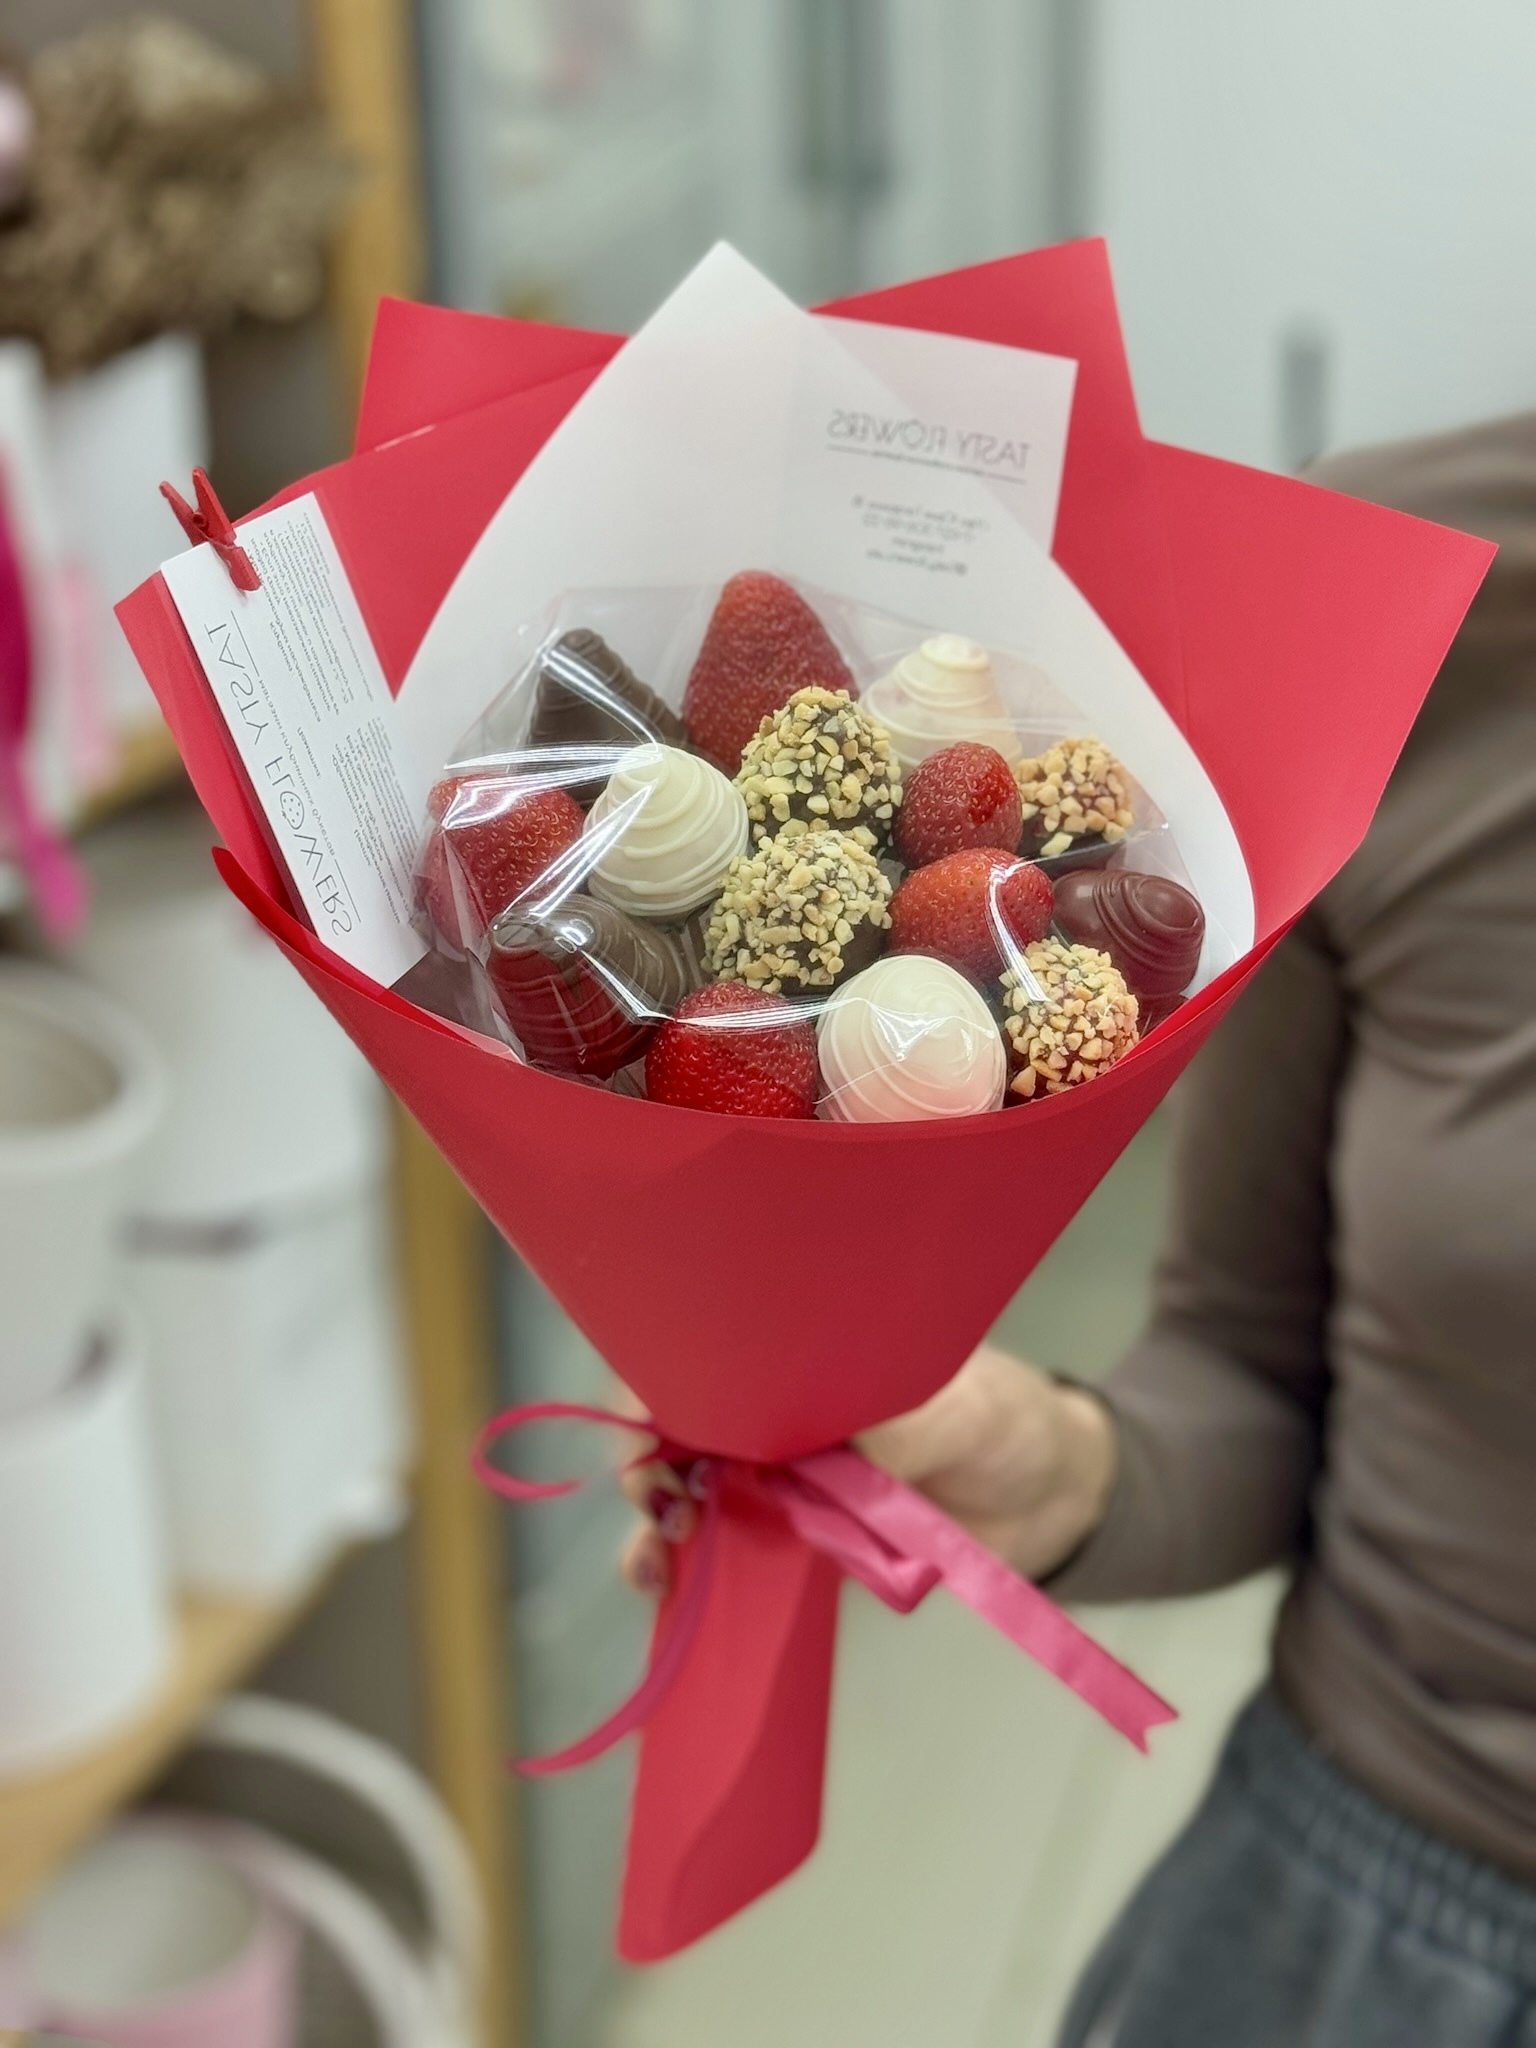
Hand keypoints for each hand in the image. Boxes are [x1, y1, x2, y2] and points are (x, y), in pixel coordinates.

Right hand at [619, 1344, 1115, 1596]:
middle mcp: (779, 1410)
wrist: (1055, 1496)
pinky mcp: (798, 1540)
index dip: (661, 1384)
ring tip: (656, 1560)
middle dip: (648, 1460)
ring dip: (655, 1526)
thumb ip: (891, 1432)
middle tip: (661, 1502)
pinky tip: (667, 1591)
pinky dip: (690, 1572)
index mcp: (804, 1354)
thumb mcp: (956, 1410)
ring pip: (690, 1492)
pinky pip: (729, 1551)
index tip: (646, 1425)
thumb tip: (811, 1457)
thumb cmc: (1004, 1421)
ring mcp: (782, 1477)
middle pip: (681, 1426)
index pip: (708, 1354)